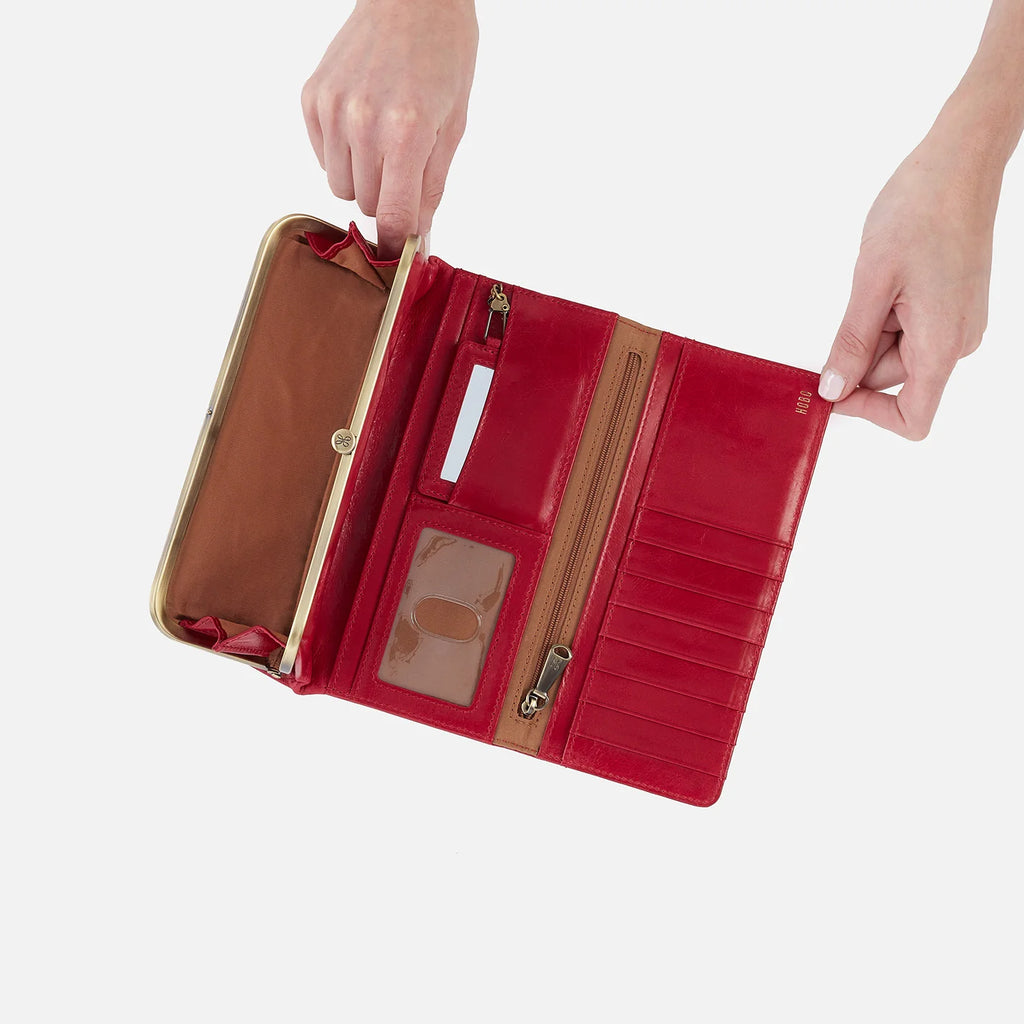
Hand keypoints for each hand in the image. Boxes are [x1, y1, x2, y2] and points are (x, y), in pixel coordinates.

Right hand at [301, 0, 477, 258]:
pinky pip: (323, 158)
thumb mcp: (454, 126)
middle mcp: (362, 122)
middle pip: (367, 205)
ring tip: (383, 142)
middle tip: (404, 166)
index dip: (398, 243)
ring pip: (341, 187)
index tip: (402, 255)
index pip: (393, 217)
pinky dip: (341, 154)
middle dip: (387, 198)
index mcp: (406, 132)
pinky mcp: (312, 99)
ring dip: (363, 178)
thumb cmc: (442, 55)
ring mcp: (332, 109)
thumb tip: (419, 239)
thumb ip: (432, 188)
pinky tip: (362, 124)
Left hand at [818, 127, 1001, 438]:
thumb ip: (853, 343)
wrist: (960, 161)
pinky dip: (883, 318)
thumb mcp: (872, 282)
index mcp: (943, 344)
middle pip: (893, 383)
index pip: (913, 418)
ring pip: (895, 355)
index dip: (867, 413)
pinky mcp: (947, 308)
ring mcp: (954, 325)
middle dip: (858, 357)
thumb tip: (834, 389)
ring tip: (874, 282)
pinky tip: (884, 281)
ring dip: (869, 332)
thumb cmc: (922, 209)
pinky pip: (905, 331)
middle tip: (849, 306)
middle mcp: (956, 342)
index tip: (831, 388)